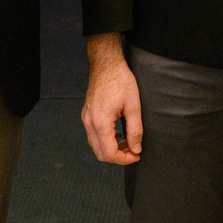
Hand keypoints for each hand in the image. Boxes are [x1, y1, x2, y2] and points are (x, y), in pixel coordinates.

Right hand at [81, 32, 142, 163]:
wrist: (106, 63)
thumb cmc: (120, 80)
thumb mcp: (133, 105)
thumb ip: (135, 130)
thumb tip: (136, 149)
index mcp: (100, 122)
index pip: (109, 153)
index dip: (124, 159)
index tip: (136, 155)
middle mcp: (89, 123)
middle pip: (100, 153)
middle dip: (118, 156)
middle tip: (133, 150)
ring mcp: (86, 119)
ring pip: (95, 146)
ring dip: (111, 148)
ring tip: (127, 141)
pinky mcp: (86, 114)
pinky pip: (93, 135)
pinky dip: (105, 140)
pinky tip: (117, 133)